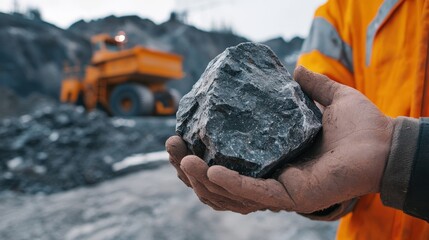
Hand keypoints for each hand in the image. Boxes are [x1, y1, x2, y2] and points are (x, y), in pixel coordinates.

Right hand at [166, 66, 394, 213]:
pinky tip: (212, 170)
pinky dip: (231, 185)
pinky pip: (254, 194)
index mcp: (271, 158)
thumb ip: (309, 85)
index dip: (198, 154)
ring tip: (183, 159)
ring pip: (230, 194)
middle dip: (189, 169)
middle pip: (219, 182)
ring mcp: (279, 190)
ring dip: (202, 179)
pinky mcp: (291, 196)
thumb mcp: (328, 99)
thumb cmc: (360, 126)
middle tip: (171, 148)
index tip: (178, 137)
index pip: (226, 163)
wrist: (385, 143)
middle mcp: (270, 177)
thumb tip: (292, 68)